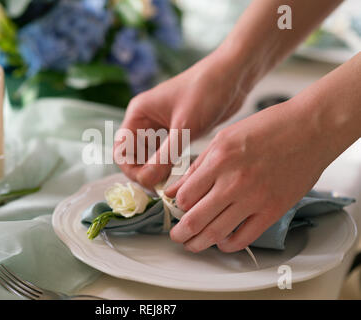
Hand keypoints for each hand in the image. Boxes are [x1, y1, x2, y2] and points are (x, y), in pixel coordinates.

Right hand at [114, 48, 252, 188]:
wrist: (233, 76)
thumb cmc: (206, 92)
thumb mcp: (184, 127)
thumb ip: (164, 156)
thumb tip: (148, 181)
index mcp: (138, 114)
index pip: (121, 150)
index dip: (131, 169)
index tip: (150, 181)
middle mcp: (145, 121)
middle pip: (132, 157)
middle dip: (143, 173)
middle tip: (161, 187)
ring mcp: (160, 127)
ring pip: (148, 158)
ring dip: (155, 172)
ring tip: (170, 184)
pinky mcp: (175, 132)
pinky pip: (164, 155)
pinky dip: (167, 167)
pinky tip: (178, 175)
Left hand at [165, 100, 333, 252]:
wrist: (310, 129)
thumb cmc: (268, 128)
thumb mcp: (224, 138)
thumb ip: (197, 167)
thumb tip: (174, 190)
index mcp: (219, 159)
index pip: (185, 196)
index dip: (176, 206)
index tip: (176, 208)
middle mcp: (234, 181)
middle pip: (196, 219)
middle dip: (180, 233)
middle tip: (176, 235)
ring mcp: (255, 198)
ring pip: (217, 233)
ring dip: (199, 243)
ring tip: (192, 244)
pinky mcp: (273, 210)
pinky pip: (245, 237)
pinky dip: (229, 245)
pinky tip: (222, 242)